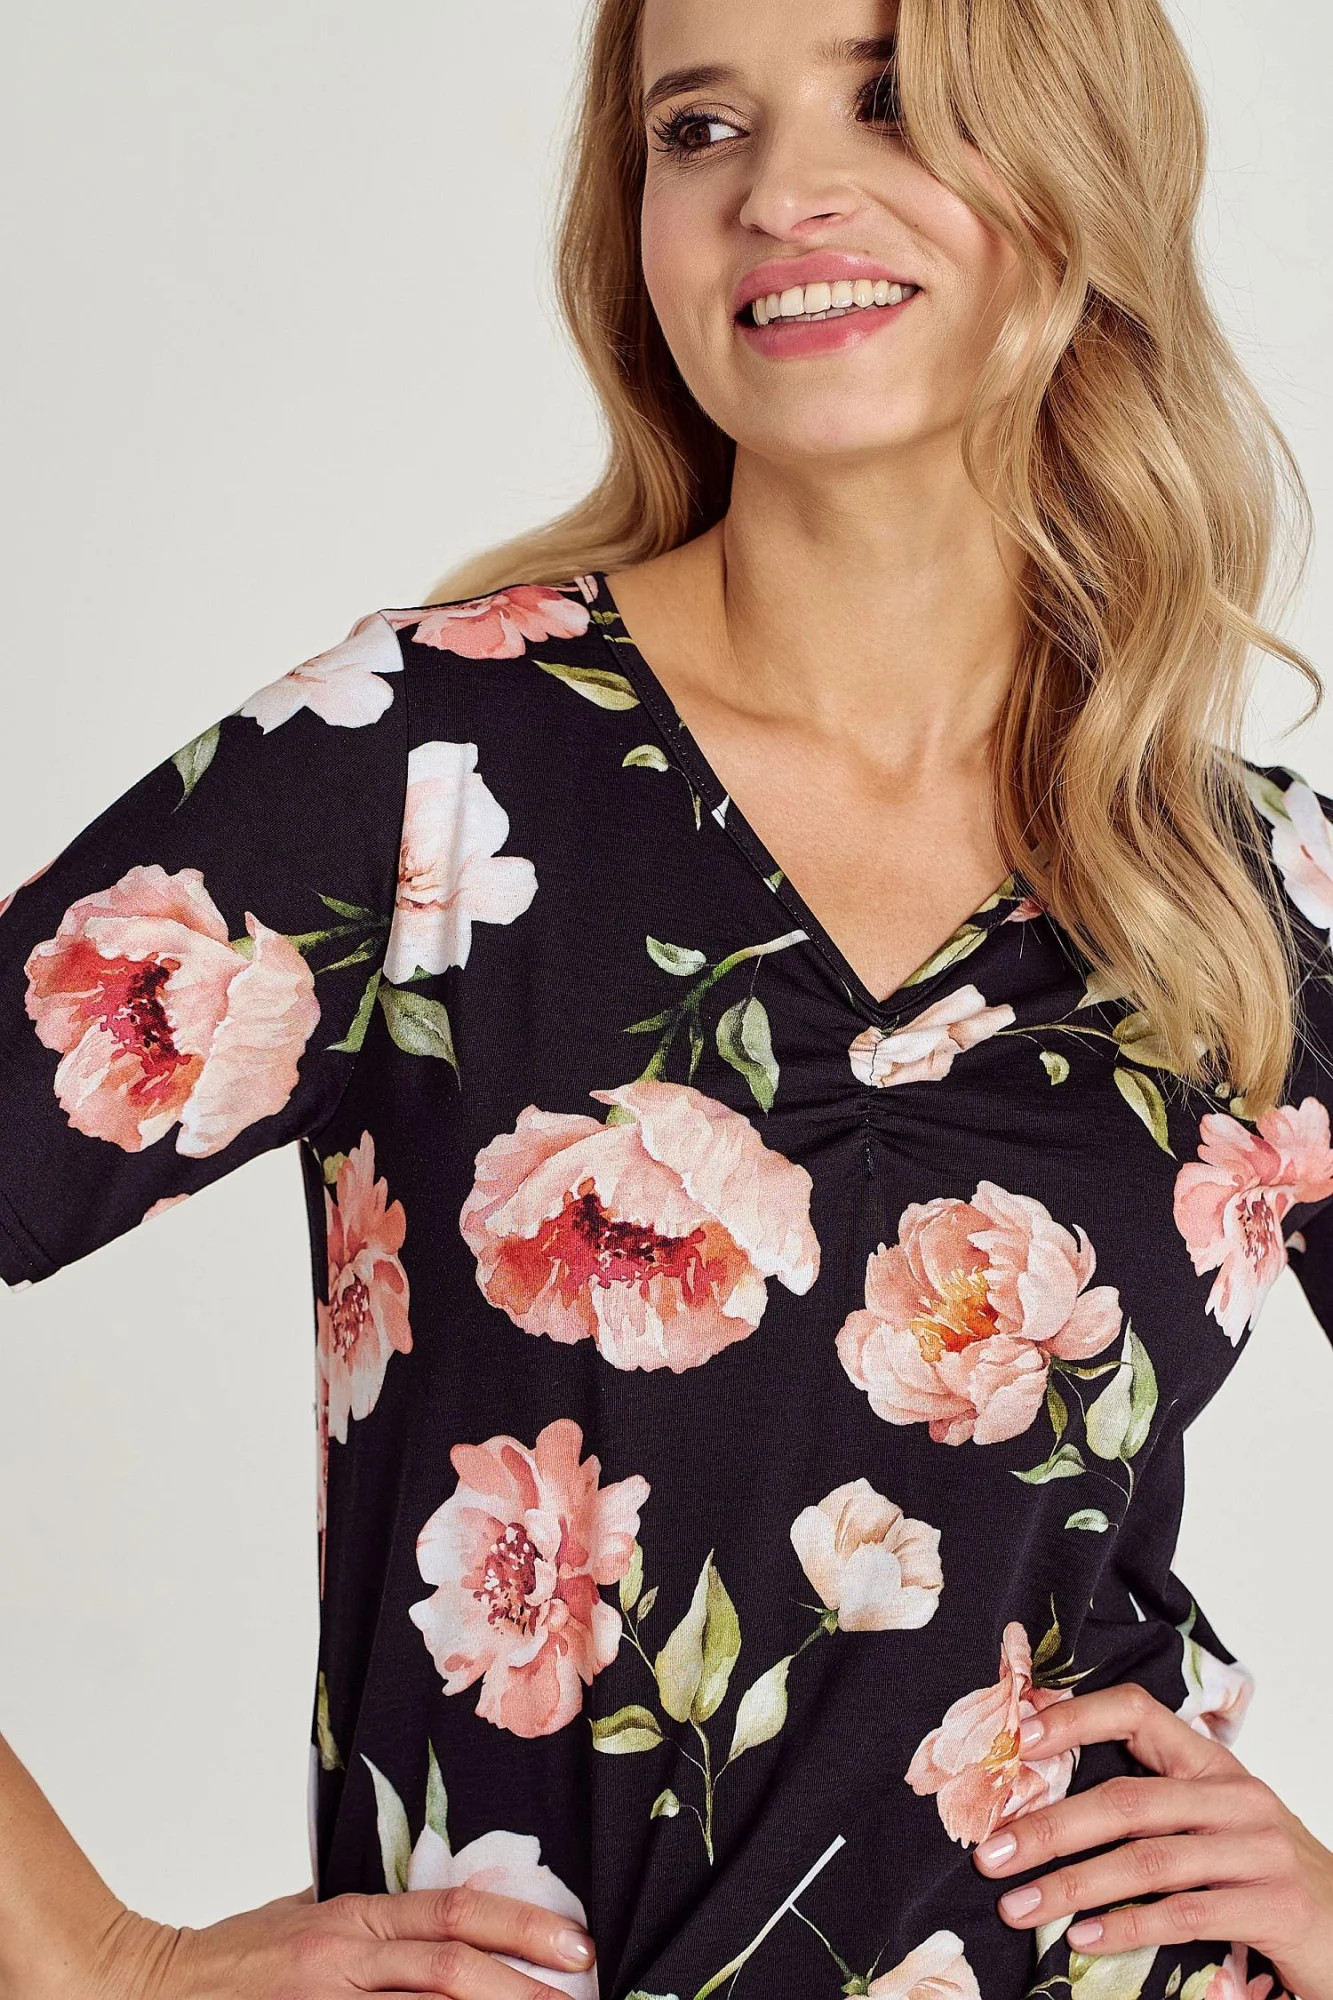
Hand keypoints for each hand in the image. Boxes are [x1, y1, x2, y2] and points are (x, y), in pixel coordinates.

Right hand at [85, 1881, 596, 1999]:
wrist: (152, 1987)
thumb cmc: (235, 1954)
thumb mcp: (306, 1912)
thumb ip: (371, 1917)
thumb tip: (438, 1910)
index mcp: (353, 1918)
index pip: (454, 1915)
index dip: (522, 1929)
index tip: (577, 1946)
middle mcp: (345, 1963)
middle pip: (452, 1973)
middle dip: (524, 1992)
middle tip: (583, 1999)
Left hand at [970, 1681, 1332, 1997]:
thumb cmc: (1265, 1880)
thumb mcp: (1212, 1829)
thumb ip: (1152, 1812)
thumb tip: (1044, 1808)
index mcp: (1213, 1766)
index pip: (1138, 1713)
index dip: (1075, 1719)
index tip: (1016, 1740)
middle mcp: (1237, 1797)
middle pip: (1127, 1800)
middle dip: (1049, 1827)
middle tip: (991, 1854)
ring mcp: (1259, 1849)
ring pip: (1147, 1861)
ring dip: (1072, 1886)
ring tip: (1019, 1906)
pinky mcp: (1276, 1906)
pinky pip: (1185, 1913)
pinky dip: (1128, 1927)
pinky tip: (1084, 1939)